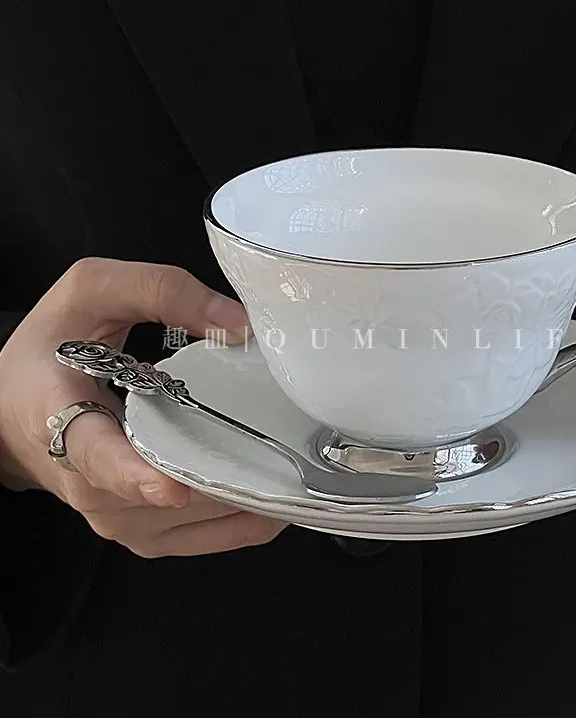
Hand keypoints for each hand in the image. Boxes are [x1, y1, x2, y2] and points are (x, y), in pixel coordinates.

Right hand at [0, 257, 285, 556]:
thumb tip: (237, 325)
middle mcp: (90, 485)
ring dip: (250, 494)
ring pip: (199, 520)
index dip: (134, 474)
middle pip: (171, 495)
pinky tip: (280, 489)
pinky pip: (209, 538)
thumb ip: (162, 291)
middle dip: (232, 472)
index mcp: (63, 422)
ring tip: (294, 461)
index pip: (95, 457)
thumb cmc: (51, 352)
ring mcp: (120, 518)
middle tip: (290, 451)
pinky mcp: (146, 534)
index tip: (170, 485)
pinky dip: (249, 517)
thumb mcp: (92, 291)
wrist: (17, 413)